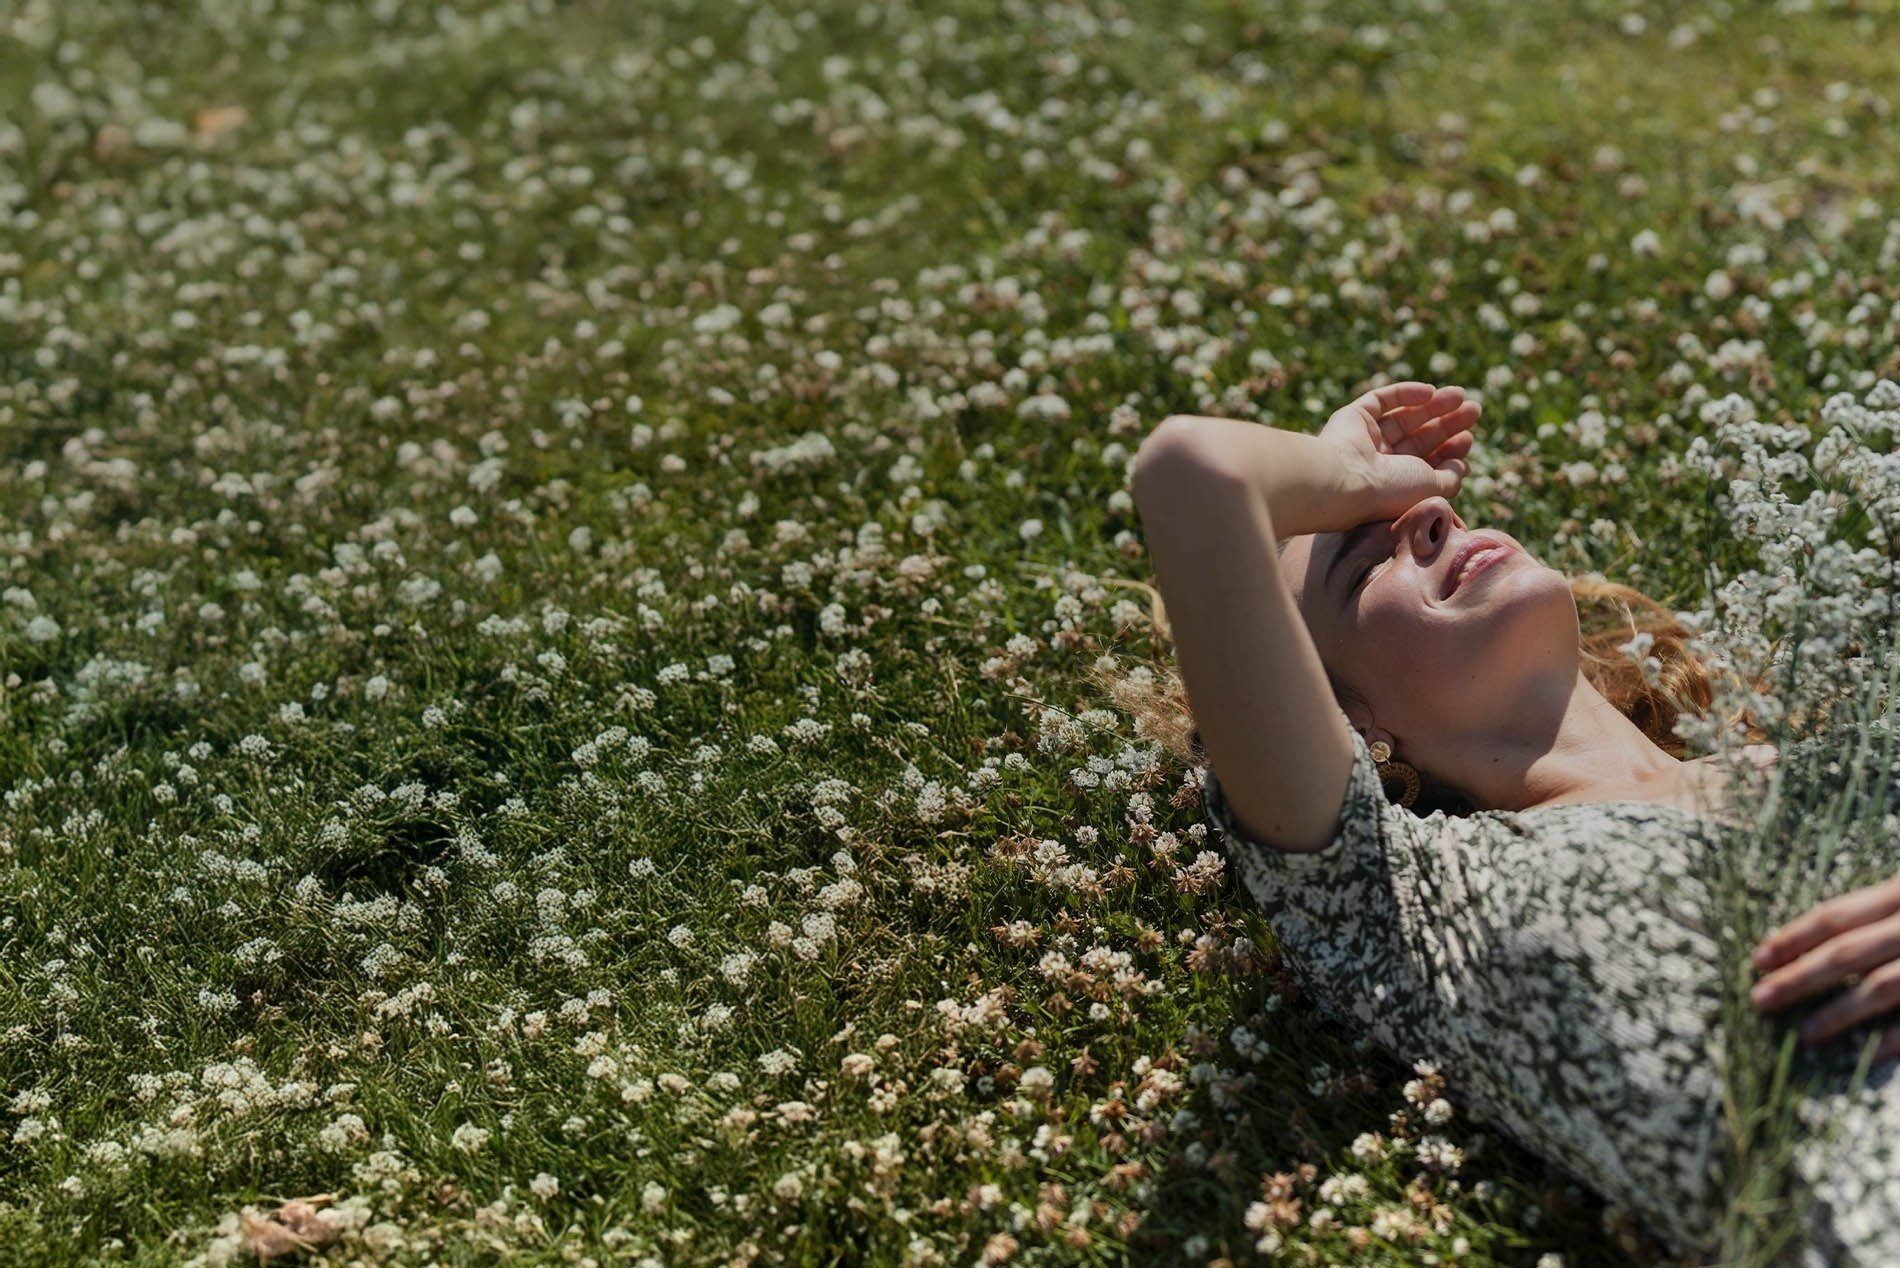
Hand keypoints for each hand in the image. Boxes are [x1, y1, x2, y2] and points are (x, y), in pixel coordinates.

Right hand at [1316, 381, 1479, 522]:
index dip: (1449, 450)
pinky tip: (1430, 392)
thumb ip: (1450, 477)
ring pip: (1403, 416)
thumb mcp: (1432, 488)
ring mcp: (1365, 439)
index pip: (1426, 463)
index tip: (1468, 438)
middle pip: (1419, 438)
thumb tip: (1462, 464)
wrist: (1345, 479)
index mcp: (1394, 485)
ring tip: (1460, 396)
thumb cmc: (1389, 491)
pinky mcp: (1352, 417)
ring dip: (1433, 405)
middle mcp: (1378, 463)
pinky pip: (1381, 400)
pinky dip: (1405, 393)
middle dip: (1447, 424)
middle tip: (1474, 409)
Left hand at [1750, 874, 1899, 1059]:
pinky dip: (1897, 1035)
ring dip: (1841, 1011)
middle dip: (1800, 977)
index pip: (1835, 917)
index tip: (1757, 960)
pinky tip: (1868, 1053)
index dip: (1793, 938)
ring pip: (1883, 986)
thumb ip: (1876, 912)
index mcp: (1899, 894)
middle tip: (1760, 1000)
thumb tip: (1818, 942)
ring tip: (1806, 1034)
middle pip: (1846, 952)